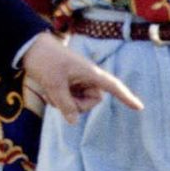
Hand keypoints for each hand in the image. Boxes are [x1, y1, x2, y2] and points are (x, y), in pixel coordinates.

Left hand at [19, 34, 142, 123]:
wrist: (30, 48)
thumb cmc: (45, 61)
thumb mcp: (54, 85)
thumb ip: (65, 105)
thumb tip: (73, 122)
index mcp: (90, 73)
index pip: (113, 87)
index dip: (126, 97)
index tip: (140, 108)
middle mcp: (87, 78)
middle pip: (92, 101)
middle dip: (77, 105)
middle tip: (59, 97)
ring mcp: (78, 81)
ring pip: (79, 103)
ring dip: (65, 102)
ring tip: (50, 90)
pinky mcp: (69, 83)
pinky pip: (69, 100)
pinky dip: (59, 99)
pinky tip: (48, 91)